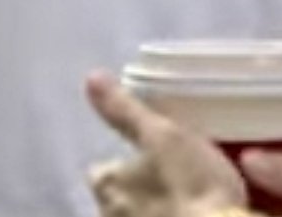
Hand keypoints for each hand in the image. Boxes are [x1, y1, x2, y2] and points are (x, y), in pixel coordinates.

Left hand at [86, 73, 246, 216]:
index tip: (146, 158)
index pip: (101, 171)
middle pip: (116, 201)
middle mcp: (108, 216)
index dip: (120, 164)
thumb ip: (125, 109)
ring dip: (155, 212)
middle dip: (137, 193)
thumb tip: (91, 78)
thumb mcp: (162, 134)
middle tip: (171, 180)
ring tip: (185, 204)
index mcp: (106, 184)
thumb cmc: (189, 184)